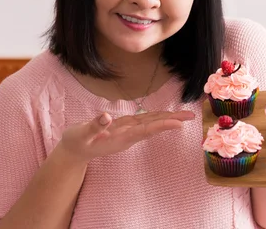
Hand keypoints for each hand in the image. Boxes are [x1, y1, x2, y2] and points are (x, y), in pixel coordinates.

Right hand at [58, 110, 194, 162]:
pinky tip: (165, 115)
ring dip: (168, 119)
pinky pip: (144, 122)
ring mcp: (128, 132)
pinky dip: (156, 117)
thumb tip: (105, 116)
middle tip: (191, 116)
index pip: (145, 131)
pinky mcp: (125, 128)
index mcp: (120, 138)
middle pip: (154, 127)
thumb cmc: (76, 142)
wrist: (74, 151)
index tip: (178, 124)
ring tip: (184, 115)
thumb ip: (93, 126)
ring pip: (151, 124)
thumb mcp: (80, 134)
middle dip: (172, 121)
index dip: (162, 126)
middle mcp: (128, 136)